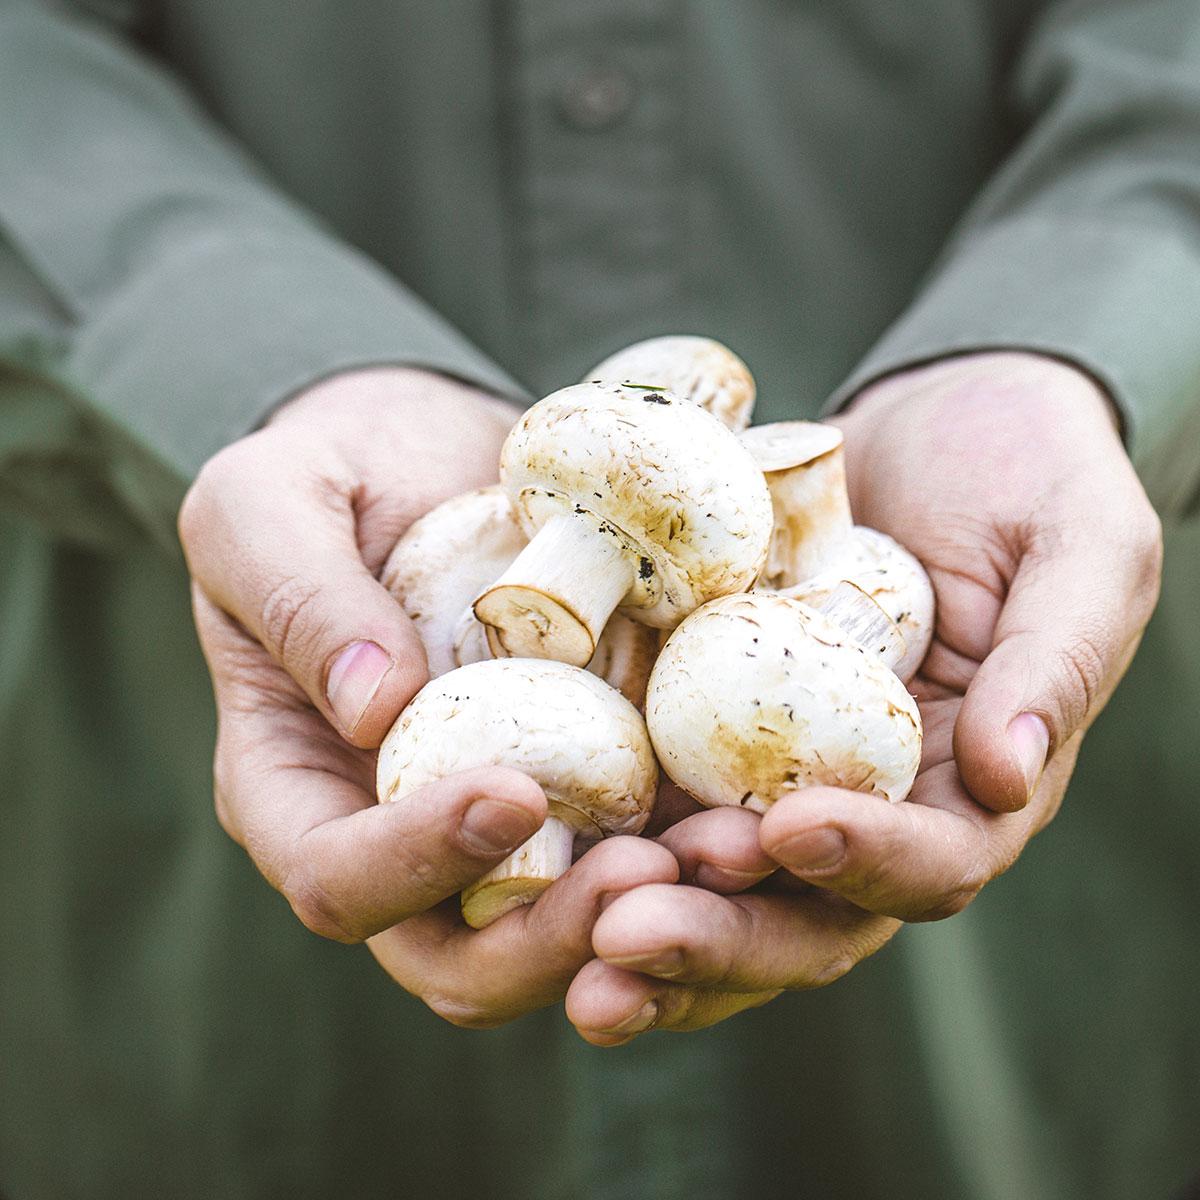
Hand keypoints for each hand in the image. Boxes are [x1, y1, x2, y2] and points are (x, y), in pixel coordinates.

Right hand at [180, 367, 677, 1025]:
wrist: (434, 450)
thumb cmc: (330, 473)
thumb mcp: (266, 506)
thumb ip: (298, 599)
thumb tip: (375, 713)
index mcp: (298, 792)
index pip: (338, 880)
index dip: (416, 862)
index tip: (511, 788)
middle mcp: (404, 836)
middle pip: (461, 960)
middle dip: (554, 938)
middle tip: (647, 869)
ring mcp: (507, 824)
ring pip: (569, 928)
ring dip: (654, 914)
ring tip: (732, 847)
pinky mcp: (593, 784)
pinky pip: (646, 849)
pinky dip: (699, 849)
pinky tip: (761, 810)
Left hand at [565, 352, 1162, 1041]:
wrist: (938, 418)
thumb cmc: (1030, 470)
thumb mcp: (1082, 544)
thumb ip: (1060, 657)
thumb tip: (1012, 777)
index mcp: (970, 787)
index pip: (930, 864)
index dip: (864, 864)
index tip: (787, 825)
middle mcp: (869, 802)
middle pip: (803, 909)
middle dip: (722, 933)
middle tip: (630, 930)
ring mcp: (777, 770)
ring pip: (715, 880)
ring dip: (645, 914)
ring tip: (573, 927)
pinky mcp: (703, 723)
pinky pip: (652, 786)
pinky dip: (600, 829)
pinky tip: (533, 841)